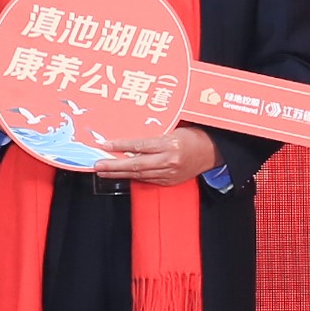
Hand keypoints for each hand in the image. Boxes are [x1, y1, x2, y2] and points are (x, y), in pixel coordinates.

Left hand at [93, 126, 220, 186]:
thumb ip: (153, 135)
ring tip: (103, 171)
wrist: (212, 153)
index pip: (140, 145)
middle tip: (97, 165)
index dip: (120, 145)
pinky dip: (133, 177)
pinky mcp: (169, 181)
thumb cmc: (193, 136)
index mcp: (170, 144)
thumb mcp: (174, 129)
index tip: (104, 145)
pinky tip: (121, 174)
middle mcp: (169, 161)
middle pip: (136, 164)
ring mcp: (169, 174)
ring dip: (119, 173)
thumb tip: (128, 138)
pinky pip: (147, 180)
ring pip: (139, 175)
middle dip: (113, 165)